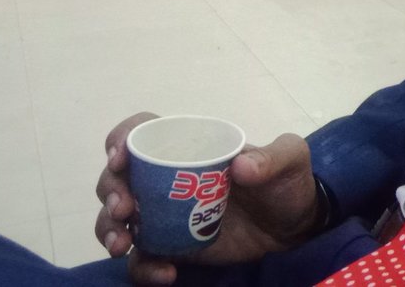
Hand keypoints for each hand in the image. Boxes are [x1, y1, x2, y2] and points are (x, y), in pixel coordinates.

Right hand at [95, 112, 324, 284]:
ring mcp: (165, 216)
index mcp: (190, 148)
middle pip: (118, 177)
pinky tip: (166, 273)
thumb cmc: (286, 183)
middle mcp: (166, 180)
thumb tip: (242, 166)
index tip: (120, 157)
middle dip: (109, 190)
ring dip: (109, 230)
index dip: (123, 138)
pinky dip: (143, 268)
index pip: (144, 132)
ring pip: (117, 219)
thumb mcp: (290, 159)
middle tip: (123, 208)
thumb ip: (272, 157)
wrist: (295, 227)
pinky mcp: (171, 249)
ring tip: (123, 246)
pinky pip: (143, 259)